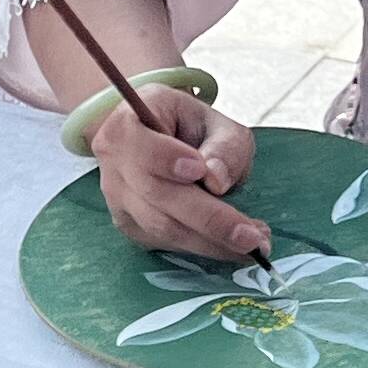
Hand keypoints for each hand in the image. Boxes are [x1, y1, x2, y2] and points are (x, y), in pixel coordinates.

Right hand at [86, 84, 263, 260]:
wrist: (157, 141)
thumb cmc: (188, 127)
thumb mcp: (214, 121)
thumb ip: (223, 146)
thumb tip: (217, 181)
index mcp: (125, 127)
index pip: (140, 146)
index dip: (167, 159)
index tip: (200, 169)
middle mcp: (113, 166)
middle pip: (156, 195)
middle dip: (208, 218)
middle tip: (252, 236)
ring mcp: (117, 200)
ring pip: (162, 226)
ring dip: (210, 240)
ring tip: (253, 243)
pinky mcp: (130, 226)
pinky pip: (165, 242)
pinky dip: (201, 246)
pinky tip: (231, 245)